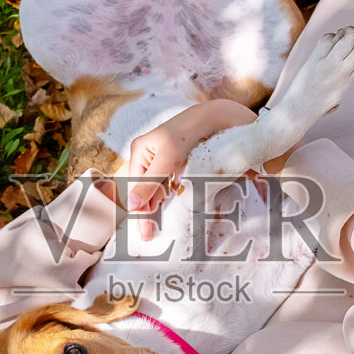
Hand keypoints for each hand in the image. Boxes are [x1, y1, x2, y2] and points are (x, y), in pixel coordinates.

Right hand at [116, 101, 256, 239]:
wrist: (221, 116)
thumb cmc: (191, 130)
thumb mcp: (168, 156)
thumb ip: (150, 181)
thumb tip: (132, 205)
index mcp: (141, 150)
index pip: (135, 187)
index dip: (139, 210)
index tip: (145, 232)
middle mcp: (150, 156)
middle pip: (144, 190)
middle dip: (146, 213)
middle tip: (150, 237)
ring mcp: (166, 161)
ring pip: (158, 190)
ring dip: (158, 208)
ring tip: (156, 229)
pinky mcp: (182, 165)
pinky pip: (172, 186)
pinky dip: (171, 199)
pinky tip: (169, 210)